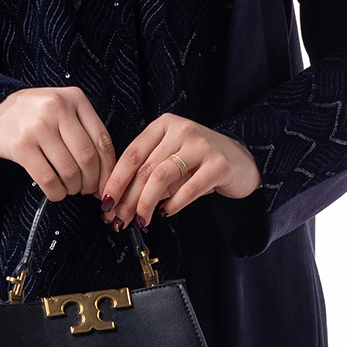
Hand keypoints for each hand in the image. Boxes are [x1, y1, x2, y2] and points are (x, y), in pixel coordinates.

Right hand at [0, 85, 116, 200]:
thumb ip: (83, 131)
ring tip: (70, 189)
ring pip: (69, 171)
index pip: (102, 140)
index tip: (107, 183)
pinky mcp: (21, 145)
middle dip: (92, 182)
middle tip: (87, 190)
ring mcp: (38, 126)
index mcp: (74, 98)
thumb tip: (106, 173)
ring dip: (73, 188)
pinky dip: (56, 193)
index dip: (108, 169)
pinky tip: (56, 192)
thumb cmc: (32, 114)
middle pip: (88, 158)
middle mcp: (57, 108)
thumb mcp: (61, 108)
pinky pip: (48, 179)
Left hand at [101, 113, 261, 230]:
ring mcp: (202, 145)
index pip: (132, 154)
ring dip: (146, 202)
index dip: (115, 180)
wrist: (241, 163)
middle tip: (118, 219)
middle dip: (127, 198)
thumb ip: (146, 174)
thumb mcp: (169, 161)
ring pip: (162, 176)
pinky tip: (165, 213)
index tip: (104, 202)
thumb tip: (116, 201)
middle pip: (145, 168)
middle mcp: (182, 130)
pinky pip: (189, 188)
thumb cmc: (199, 163)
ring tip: (140, 220)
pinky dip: (173, 204)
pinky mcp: (219, 164)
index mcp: (164, 126)